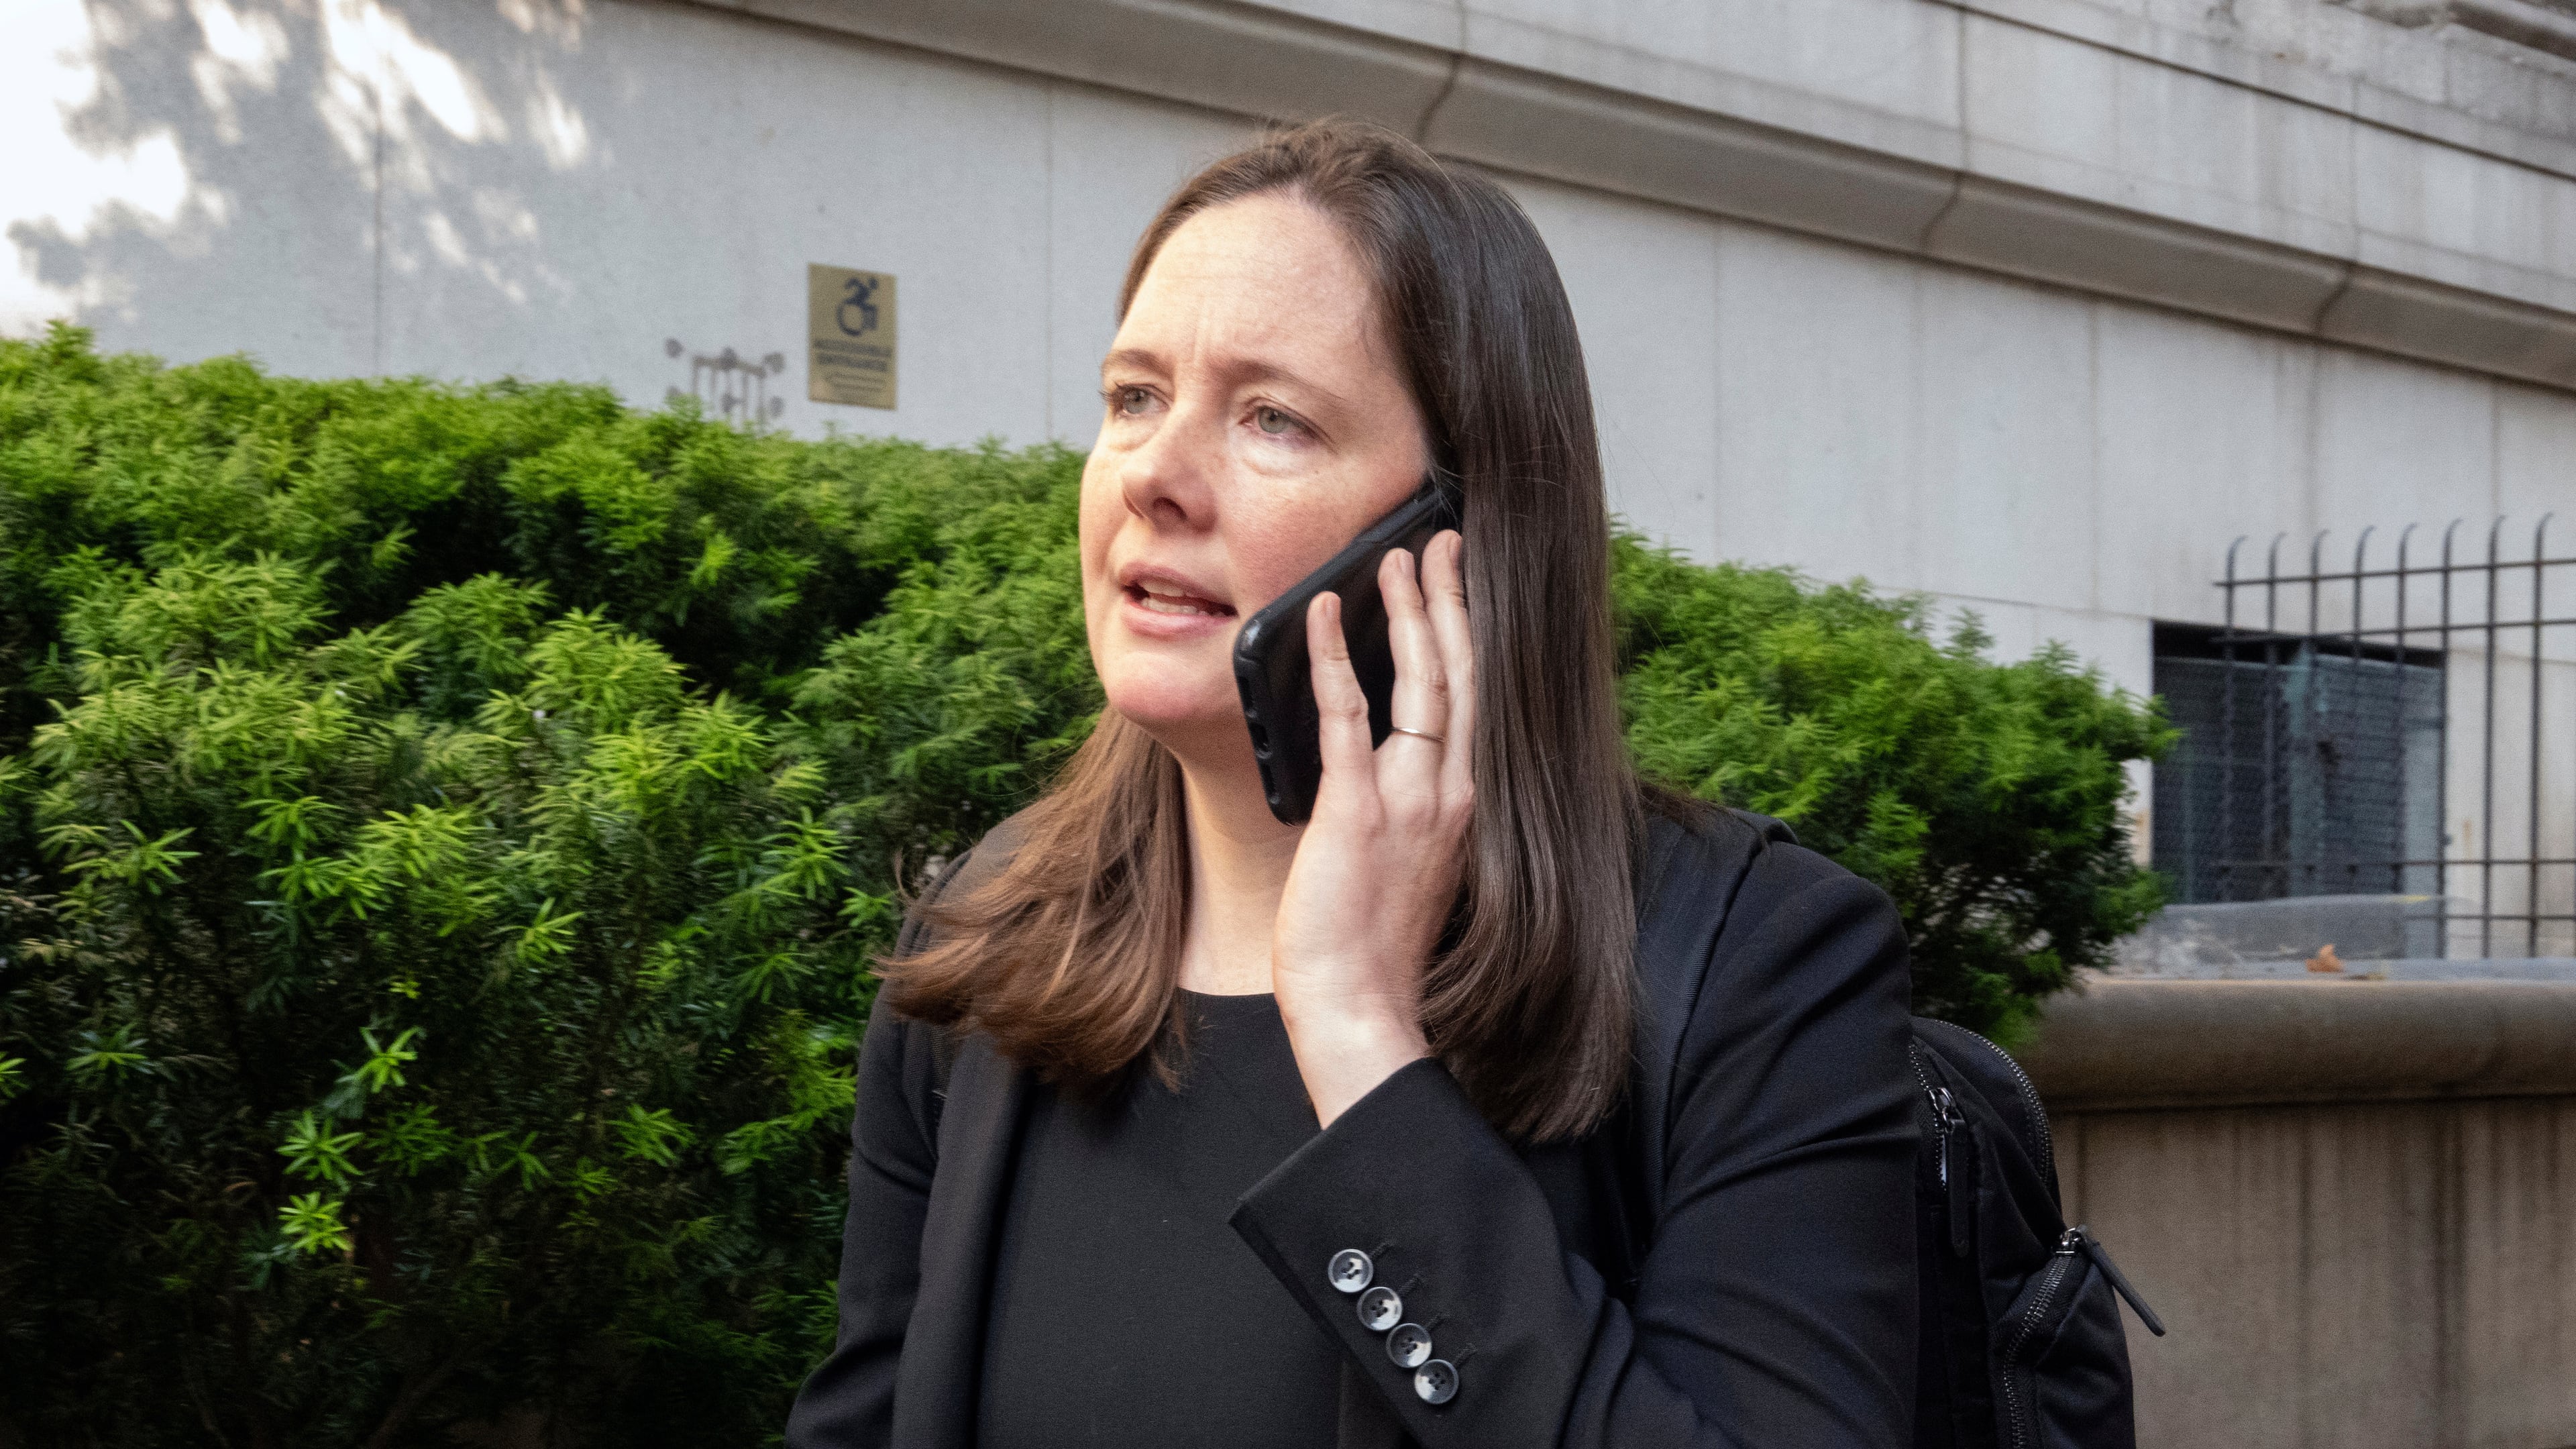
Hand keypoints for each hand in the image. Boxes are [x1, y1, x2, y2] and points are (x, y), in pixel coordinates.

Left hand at [1271, 529, 1474, 1126]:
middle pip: (1461, 675)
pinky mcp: (1358, 811)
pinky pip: (1348, 717)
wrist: (1359, 1008)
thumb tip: (1378, 760)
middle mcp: (1450, 793)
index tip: (1459, 584)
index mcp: (1463, 803)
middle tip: (1439, 542)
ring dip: (1409, 612)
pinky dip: (1335, 657)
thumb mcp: (1404, 862)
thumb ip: (1404, 807)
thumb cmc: (1372, 947)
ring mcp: (1409, 800)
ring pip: (1421, 684)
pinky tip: (1323, 612)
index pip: (1472, 700)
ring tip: (1396, 558)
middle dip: (1450, 600)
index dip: (1468, 635)